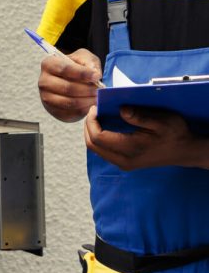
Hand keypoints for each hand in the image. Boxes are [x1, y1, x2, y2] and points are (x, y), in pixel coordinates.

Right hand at [38, 48, 102, 121]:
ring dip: (86, 101)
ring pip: (69, 102)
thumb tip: (95, 74)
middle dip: (87, 89)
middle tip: (99, 90)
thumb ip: (89, 62)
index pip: (64, 69)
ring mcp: (46, 98)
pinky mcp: (53, 110)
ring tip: (97, 97)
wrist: (70, 81)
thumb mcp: (83, 58)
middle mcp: (43, 81)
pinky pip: (70, 113)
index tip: (96, 76)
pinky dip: (83, 110)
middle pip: (67, 88)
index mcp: (49, 64)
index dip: (82, 73)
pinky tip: (91, 104)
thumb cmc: (77, 67)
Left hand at [84, 105, 208, 170]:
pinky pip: (103, 151)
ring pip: (96, 150)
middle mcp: (123, 160)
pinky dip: (98, 139)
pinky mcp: (124, 163)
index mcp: (130, 149)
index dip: (91, 122)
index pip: (98, 137)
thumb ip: (139, 116)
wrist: (184, 151)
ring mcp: (123, 164)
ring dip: (92, 132)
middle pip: (92, 145)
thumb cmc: (175, 134)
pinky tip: (103, 126)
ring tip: (96, 117)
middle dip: (88, 127)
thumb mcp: (162, 121)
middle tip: (93, 111)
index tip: (94, 108)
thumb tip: (121, 110)